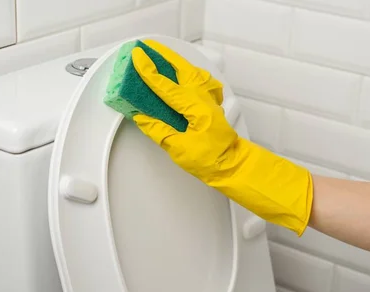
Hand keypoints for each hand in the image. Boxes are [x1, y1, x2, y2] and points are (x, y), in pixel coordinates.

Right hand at [131, 40, 313, 235]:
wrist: (232, 165)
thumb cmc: (211, 159)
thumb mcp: (179, 149)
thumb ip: (159, 131)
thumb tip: (142, 117)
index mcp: (195, 108)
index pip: (166, 85)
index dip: (149, 70)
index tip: (137, 57)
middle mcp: (203, 99)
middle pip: (182, 68)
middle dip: (164, 56)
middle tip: (148, 47)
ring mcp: (209, 100)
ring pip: (193, 72)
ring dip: (177, 62)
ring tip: (162, 56)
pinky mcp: (211, 105)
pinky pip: (200, 81)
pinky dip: (189, 73)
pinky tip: (183, 74)